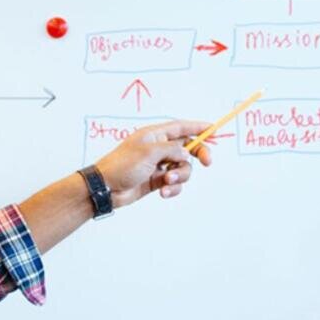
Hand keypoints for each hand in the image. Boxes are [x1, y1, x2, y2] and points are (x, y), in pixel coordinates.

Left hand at [93, 119, 213, 205]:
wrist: (105, 188)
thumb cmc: (122, 165)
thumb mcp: (150, 152)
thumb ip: (173, 150)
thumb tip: (187, 154)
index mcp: (155, 135)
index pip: (181, 127)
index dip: (198, 127)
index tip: (214, 129)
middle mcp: (158, 148)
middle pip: (187, 148)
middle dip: (198, 155)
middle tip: (208, 162)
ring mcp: (158, 165)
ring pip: (182, 168)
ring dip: (180, 176)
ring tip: (166, 181)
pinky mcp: (157, 181)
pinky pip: (174, 183)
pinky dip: (172, 188)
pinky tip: (163, 192)